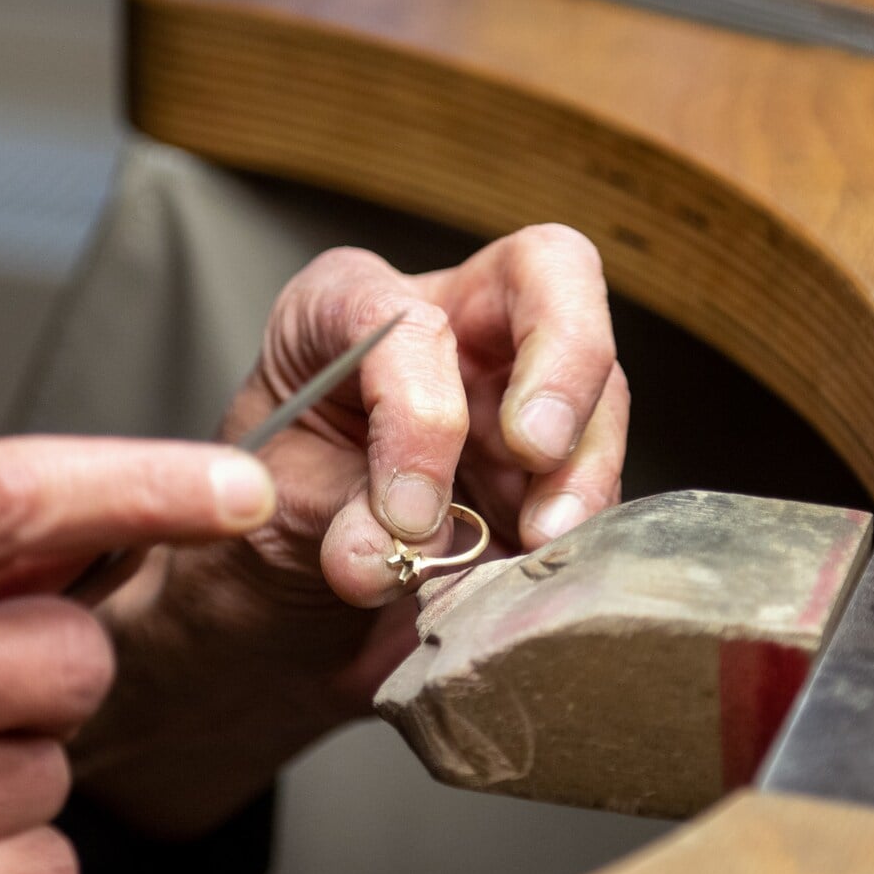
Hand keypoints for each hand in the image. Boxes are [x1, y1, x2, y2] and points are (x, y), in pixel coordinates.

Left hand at [252, 223, 628, 608]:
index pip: (410, 321)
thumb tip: (381, 555)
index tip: (406, 513)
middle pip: (551, 273)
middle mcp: (448, 325)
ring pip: (600, 385)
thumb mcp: (277, 513)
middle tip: (538, 453)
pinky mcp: (557, 464)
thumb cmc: (272, 523)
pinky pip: (600, 475)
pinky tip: (544, 564)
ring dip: (584, 465)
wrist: (290, 600)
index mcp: (348, 308)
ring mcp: (514, 389)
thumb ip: (332, 522)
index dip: (419, 414)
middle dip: (562, 359)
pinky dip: (583, 520)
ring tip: (541, 542)